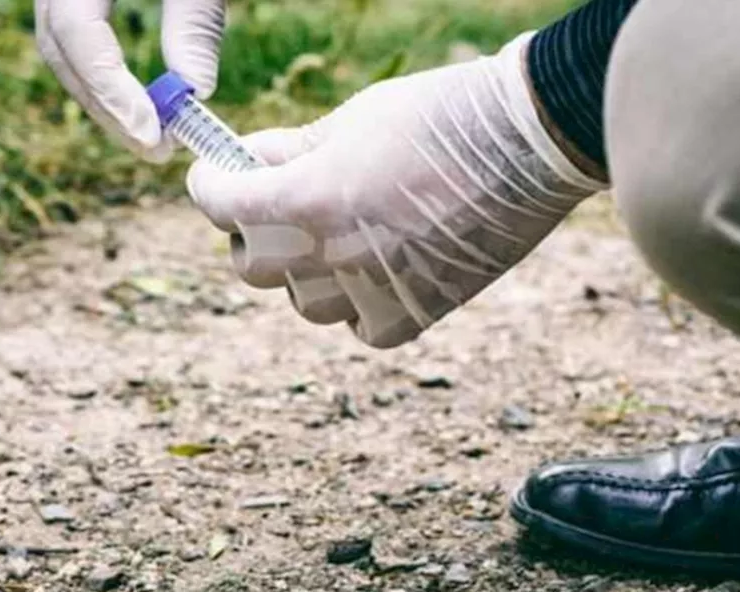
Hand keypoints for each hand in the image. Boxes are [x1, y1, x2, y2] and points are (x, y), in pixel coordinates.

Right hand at [35, 0, 225, 160]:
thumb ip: (195, 21)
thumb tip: (197, 91)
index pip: (73, 30)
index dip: (108, 87)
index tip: (149, 134)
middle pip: (61, 48)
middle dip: (107, 107)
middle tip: (155, 149)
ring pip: (62, 50)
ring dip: (104, 98)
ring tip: (151, 137)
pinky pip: (75, 38)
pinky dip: (103, 75)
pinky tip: (138, 104)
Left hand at [187, 32, 607, 347]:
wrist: (530, 141)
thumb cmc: (442, 115)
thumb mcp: (354, 118)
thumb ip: (293, 149)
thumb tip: (248, 160)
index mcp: (312, 196)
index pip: (224, 205)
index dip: (208, 187)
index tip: (211, 179)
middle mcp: (337, 254)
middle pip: (252, 267)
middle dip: (248, 234)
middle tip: (264, 213)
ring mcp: (376, 290)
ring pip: (305, 302)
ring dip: (304, 271)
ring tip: (331, 237)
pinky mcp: (419, 312)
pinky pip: (360, 327)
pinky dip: (354, 306)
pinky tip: (368, 274)